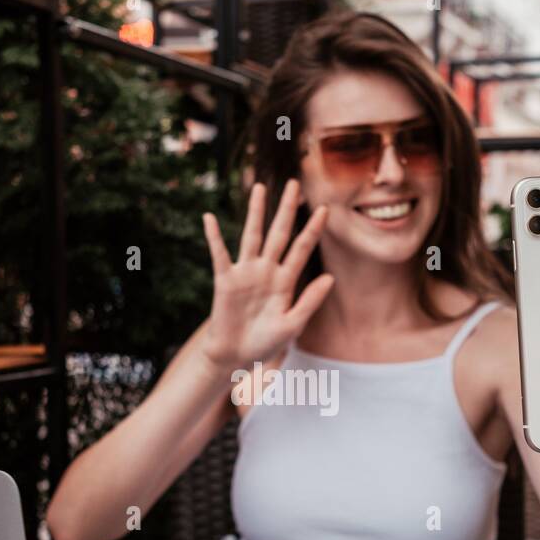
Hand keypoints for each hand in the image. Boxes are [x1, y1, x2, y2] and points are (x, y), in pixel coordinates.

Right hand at [199, 179, 334, 371]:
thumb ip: (310, 301)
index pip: (302, 248)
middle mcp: (267, 271)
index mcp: (285, 281)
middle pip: (279, 233)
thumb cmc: (265, 342)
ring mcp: (246, 272)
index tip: (325, 209)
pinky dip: (214, 236)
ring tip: (259, 187)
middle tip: (295, 183)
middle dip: (286, 209)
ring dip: (255, 212)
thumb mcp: (292, 324)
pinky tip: (209, 218)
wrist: (236, 356)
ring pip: (252, 235)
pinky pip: (219, 254)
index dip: (313, 229)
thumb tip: (330, 277)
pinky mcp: (225, 279)